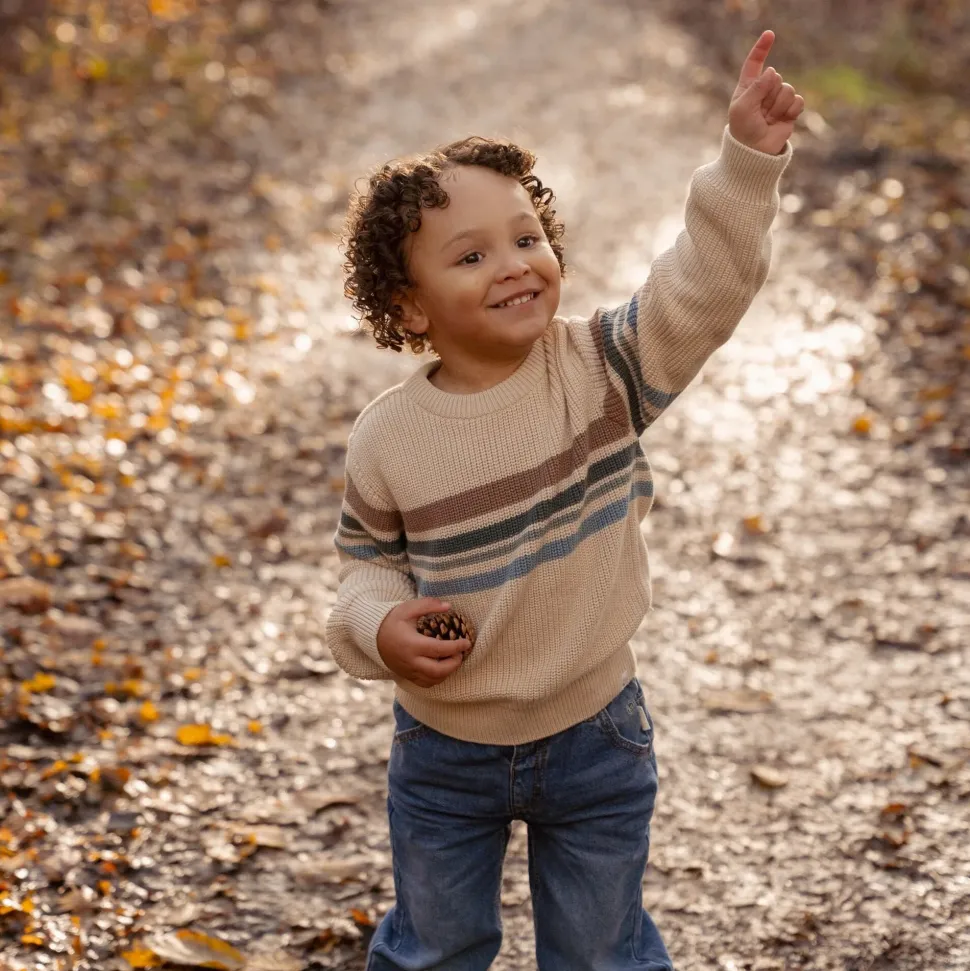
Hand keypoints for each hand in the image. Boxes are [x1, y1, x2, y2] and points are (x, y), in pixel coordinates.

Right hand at [377, 597, 471, 687]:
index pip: (439, 649)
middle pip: (438, 670)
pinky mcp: (406, 675)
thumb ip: (428, 605)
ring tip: (454, 660)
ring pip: (433, 680)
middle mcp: (410, 661)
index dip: (456, 647)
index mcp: (411, 644)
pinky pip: (425, 683)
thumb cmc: (391, 620)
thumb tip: (448, 606)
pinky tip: (442, 668)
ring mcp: (408, 670)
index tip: (467, 642)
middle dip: (454, 664)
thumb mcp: (408, 608)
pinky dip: (437, 678)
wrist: (372, 636)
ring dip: (447, 672)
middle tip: (461, 654)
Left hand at [729, 30, 804, 155]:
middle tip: (760, 113)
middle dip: (769, 95)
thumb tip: (772, 71)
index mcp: (748, 87)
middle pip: (775, 77)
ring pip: (787, 89)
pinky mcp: (790, 109)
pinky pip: (797, 100)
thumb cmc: (743, 130)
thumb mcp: (742, 108)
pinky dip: (790, 111)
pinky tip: (781, 120)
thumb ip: (756, 88)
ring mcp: (777, 99)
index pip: (754, 63)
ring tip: (769, 119)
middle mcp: (764, 90)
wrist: (755, 152)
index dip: (761, 48)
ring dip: (778, 106)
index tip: (770, 34)